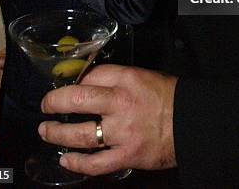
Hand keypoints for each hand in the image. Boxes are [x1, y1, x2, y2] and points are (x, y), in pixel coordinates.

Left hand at [39, 65, 177, 175]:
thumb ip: (117, 80)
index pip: (91, 75)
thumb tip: (90, 84)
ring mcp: (122, 132)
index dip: (75, 80)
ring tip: (46, 131)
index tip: (68, 86)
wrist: (192, 122)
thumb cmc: (169, 97)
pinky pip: (94, 163)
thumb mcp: (143, 76)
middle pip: (77, 99)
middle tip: (46, 105)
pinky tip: (65, 159)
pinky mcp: (126, 155)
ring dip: (57, 134)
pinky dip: (77, 163)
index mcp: (127, 79)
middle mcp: (121, 103)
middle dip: (54, 102)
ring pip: (80, 134)